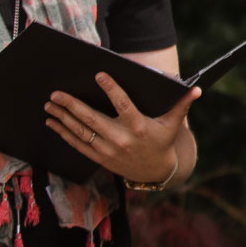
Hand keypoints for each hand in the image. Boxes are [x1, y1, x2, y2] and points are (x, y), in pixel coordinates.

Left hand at [45, 73, 197, 184]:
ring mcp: (107, 150)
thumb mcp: (173, 124)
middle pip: (91, 119)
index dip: (111, 88)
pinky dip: (63, 132)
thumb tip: (196, 89)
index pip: (123, 104)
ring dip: (62, 118)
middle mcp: (120, 139)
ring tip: (49, 105)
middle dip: (71, 105)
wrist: (155, 171)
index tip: (99, 75)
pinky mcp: (99, 157)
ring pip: (80, 131)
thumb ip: (182, 104)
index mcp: (139, 126)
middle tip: (56, 93)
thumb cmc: (163, 141)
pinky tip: (53, 122)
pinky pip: (77, 144)